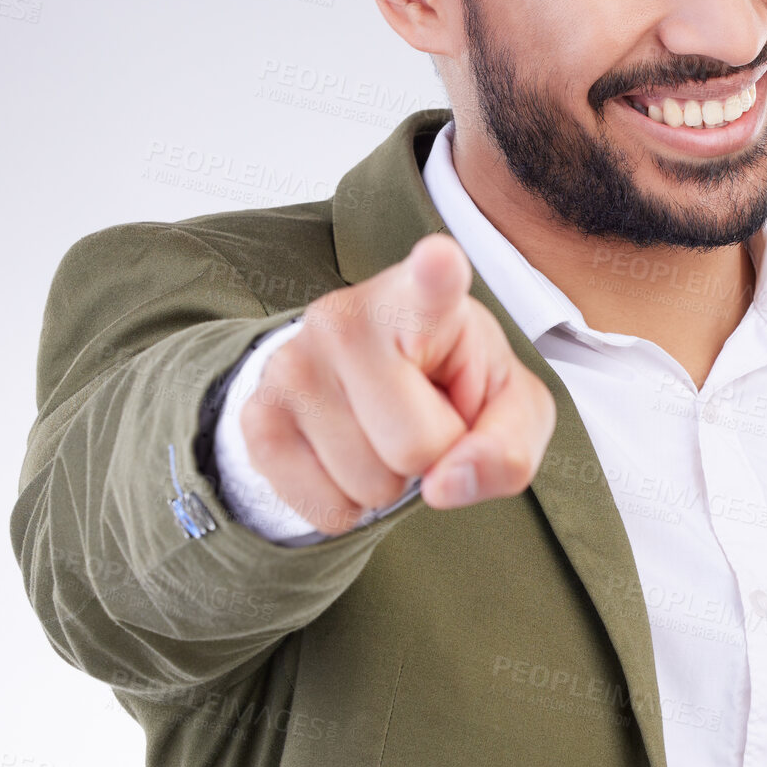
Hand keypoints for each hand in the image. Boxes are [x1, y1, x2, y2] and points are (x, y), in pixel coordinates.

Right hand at [238, 233, 556, 532]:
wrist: (372, 380)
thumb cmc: (454, 380)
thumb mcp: (509, 406)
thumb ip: (507, 445)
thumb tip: (445, 485)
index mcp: (425, 297)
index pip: (432, 282)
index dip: (436, 273)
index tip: (439, 257)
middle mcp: (347, 318)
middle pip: (416, 446)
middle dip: (432, 455)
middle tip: (422, 415)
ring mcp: (293, 364)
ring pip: (369, 484)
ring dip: (389, 481)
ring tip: (384, 427)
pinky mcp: (257, 416)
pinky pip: (326, 510)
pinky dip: (349, 504)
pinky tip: (349, 454)